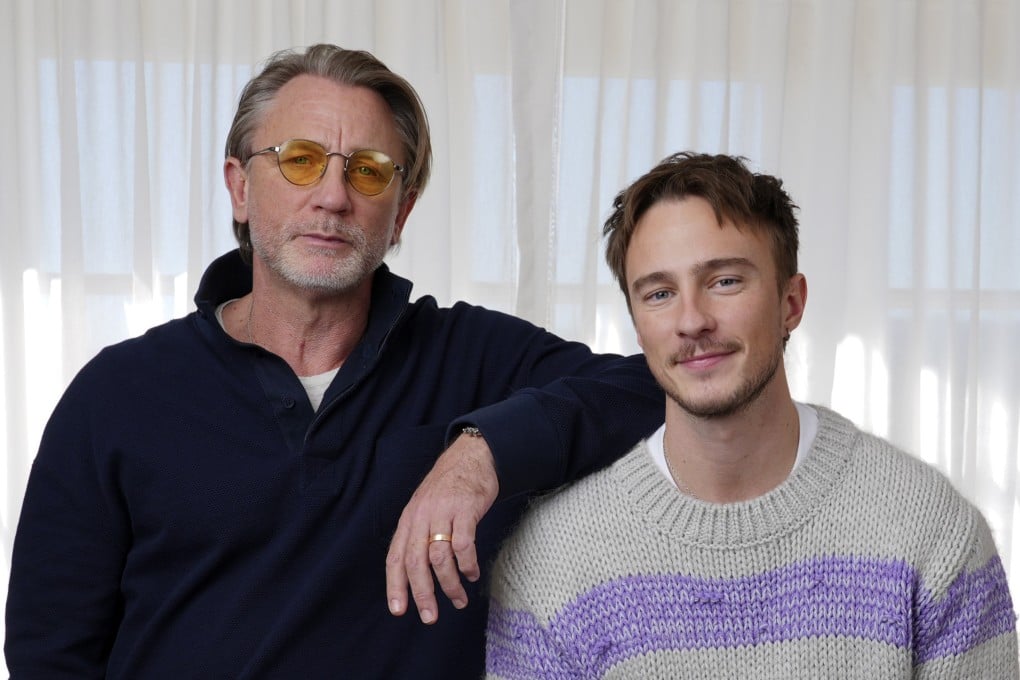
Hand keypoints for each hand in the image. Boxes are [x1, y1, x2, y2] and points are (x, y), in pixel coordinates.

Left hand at [385, 431, 498, 623]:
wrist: (470, 456)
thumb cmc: (448, 487)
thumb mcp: (424, 507)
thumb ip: (419, 535)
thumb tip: (417, 572)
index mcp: (409, 520)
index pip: (395, 557)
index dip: (395, 585)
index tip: (398, 610)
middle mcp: (422, 517)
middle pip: (415, 561)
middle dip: (422, 593)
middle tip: (430, 616)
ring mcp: (443, 512)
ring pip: (439, 557)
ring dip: (449, 584)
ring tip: (458, 600)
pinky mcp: (465, 510)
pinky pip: (464, 544)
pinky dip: (467, 564)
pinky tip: (472, 574)